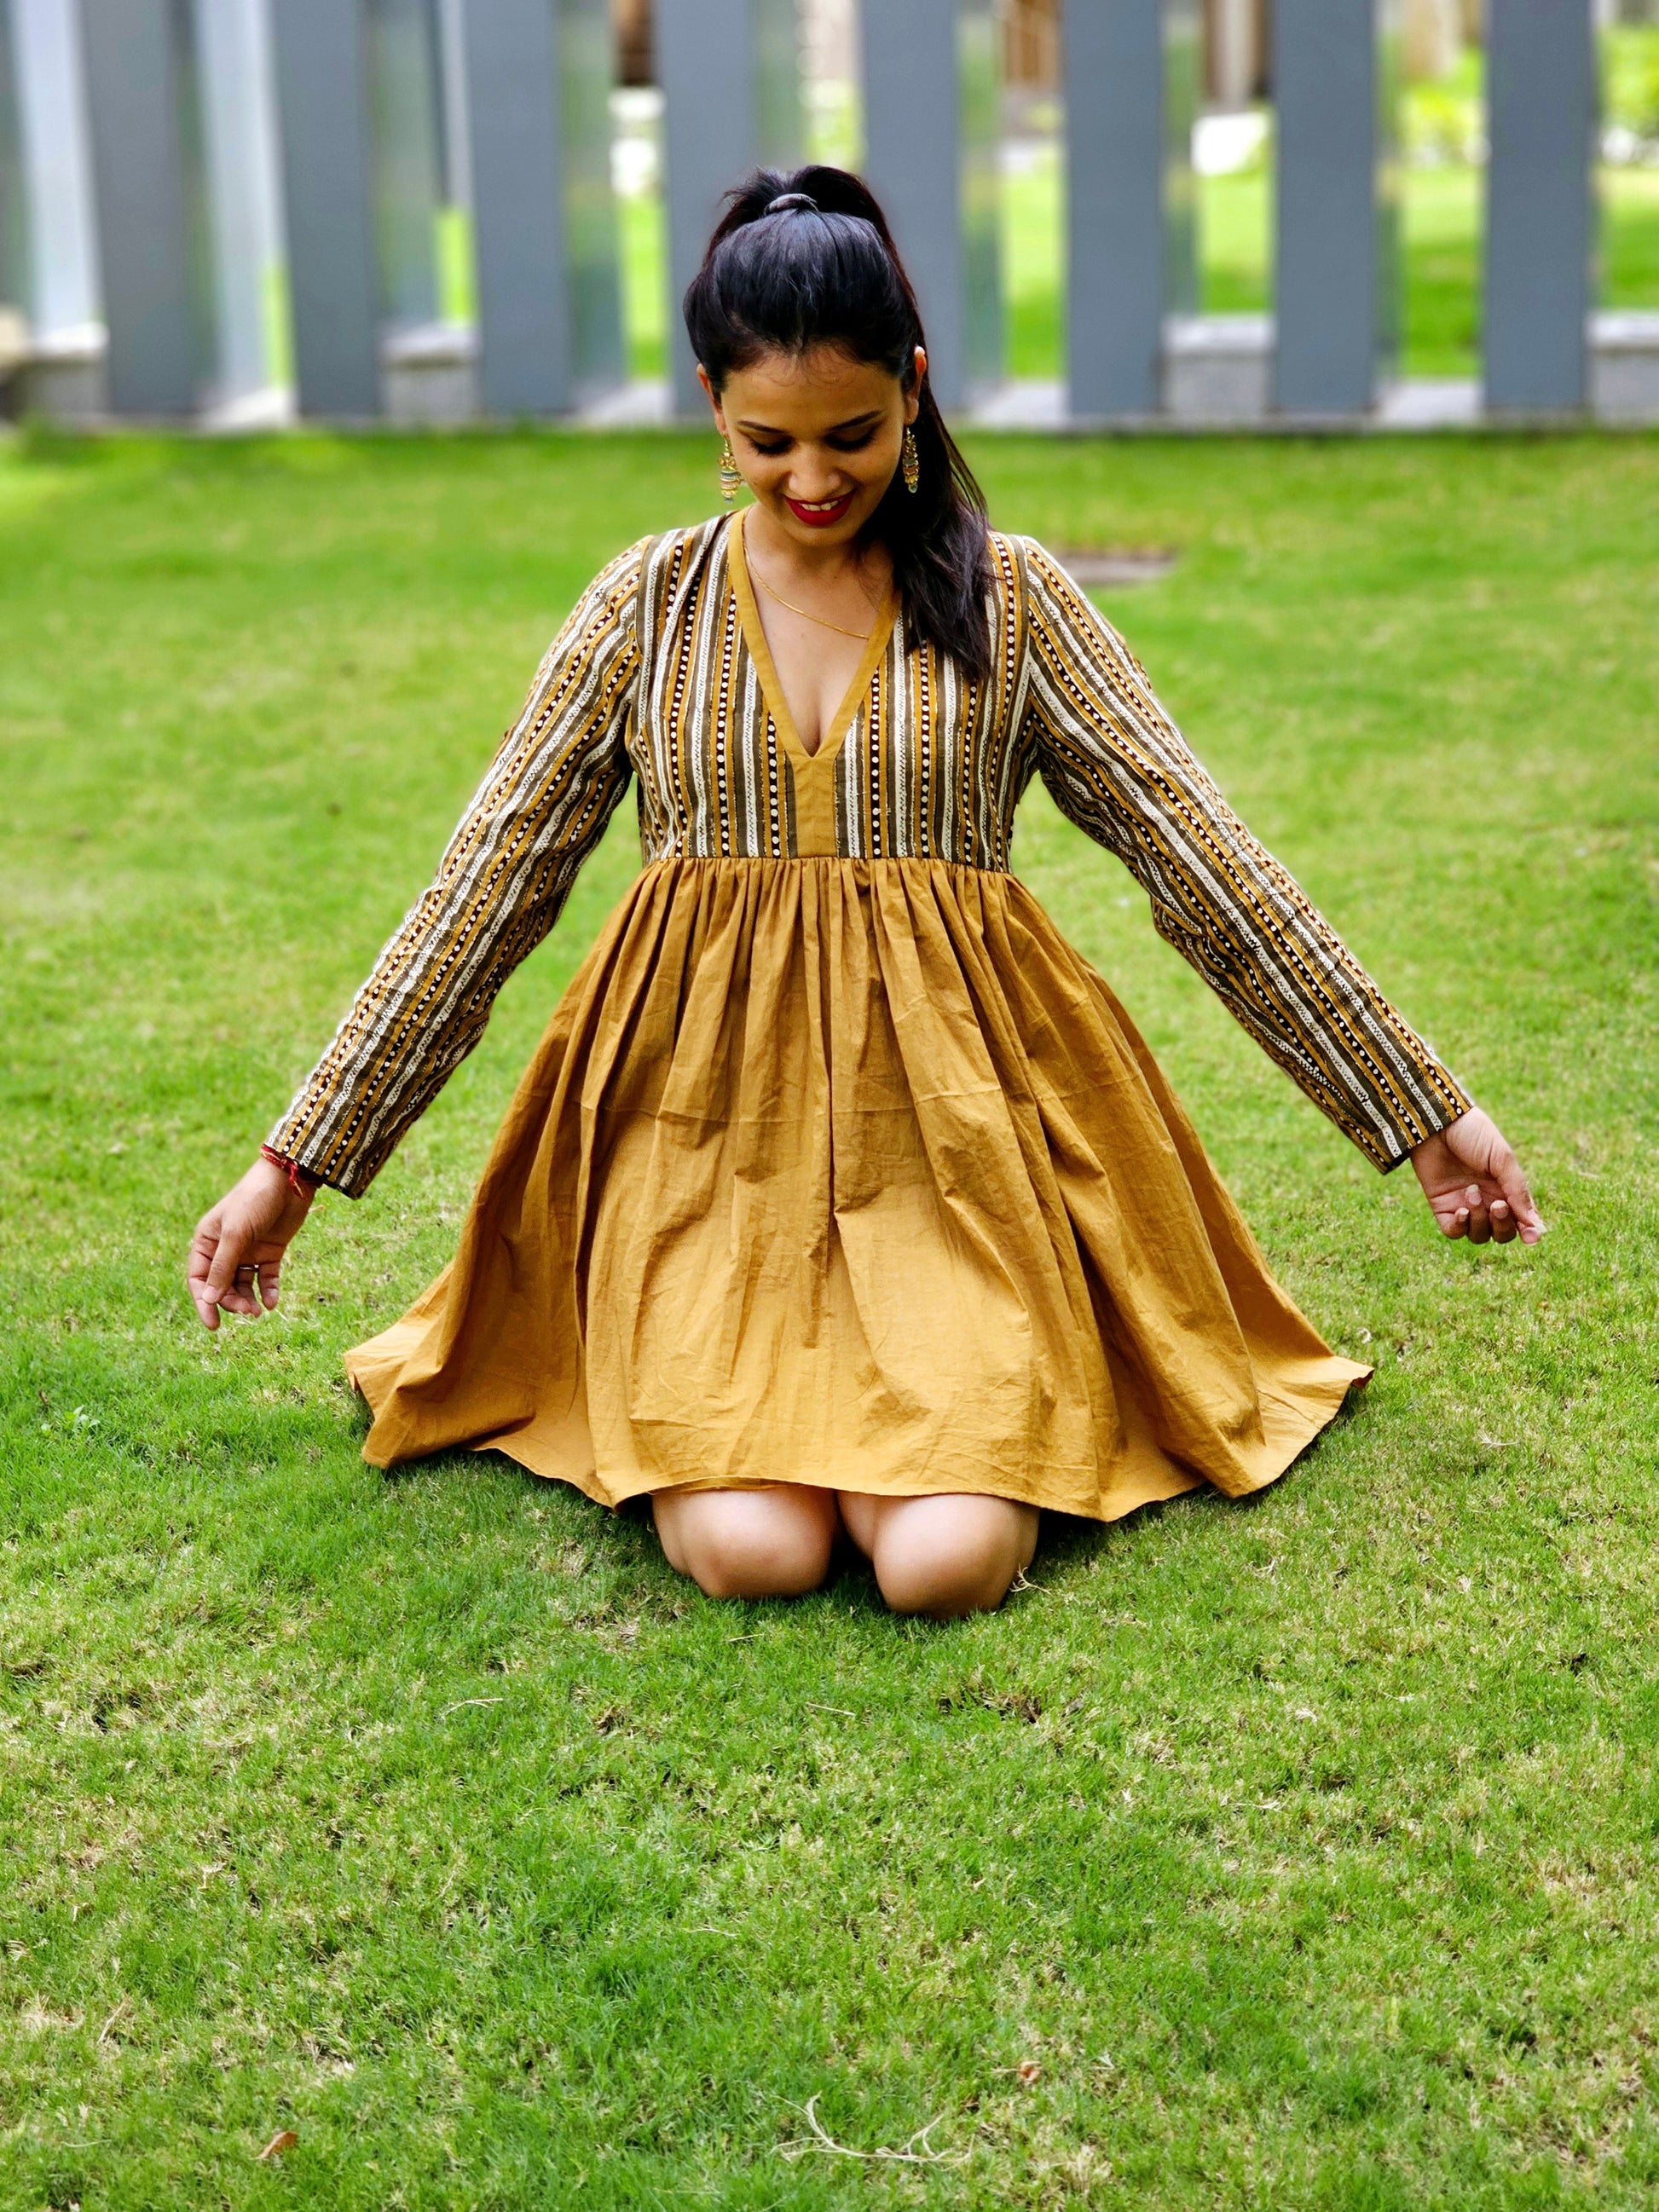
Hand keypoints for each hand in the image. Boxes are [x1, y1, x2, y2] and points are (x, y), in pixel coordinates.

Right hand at [187, 1157, 313, 1328]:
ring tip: (258, 1311)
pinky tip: (272, 1302)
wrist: (290, 1180)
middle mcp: (225, 1248)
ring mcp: (249, 1251)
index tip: (213, 1324)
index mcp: (207, 1241)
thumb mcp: (235, 1233)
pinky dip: (268, 1291)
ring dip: (248, 1300)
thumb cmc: (255, 1200)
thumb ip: (223, 1267)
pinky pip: (266, 1278)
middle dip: (231, 1301)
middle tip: (247, 1312)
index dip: (204, 1302)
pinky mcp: (271, 1251)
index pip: (199, 1278)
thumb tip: (209, 1300)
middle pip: (221, 1285)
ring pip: (243, 1285)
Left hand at [1410, 1107, 1543, 1246]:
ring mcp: (1464, 1205)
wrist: (1437, 1123)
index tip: (1531, 1237)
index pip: (1522, 1220)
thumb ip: (1518, 1191)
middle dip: (1503, 1225)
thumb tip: (1535, 1227)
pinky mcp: (1442, 1206)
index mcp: (1507, 1188)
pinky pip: (1454, 1232)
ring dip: (1480, 1220)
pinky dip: (1460, 1227)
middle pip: (1502, 1233)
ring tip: (1472, 1192)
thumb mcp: (1502, 1159)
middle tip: (1498, 1205)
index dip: (1528, 1232)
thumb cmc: (1474, 1134)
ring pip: (1479, 1235)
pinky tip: (1462, 1211)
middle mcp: (1488, 1200)